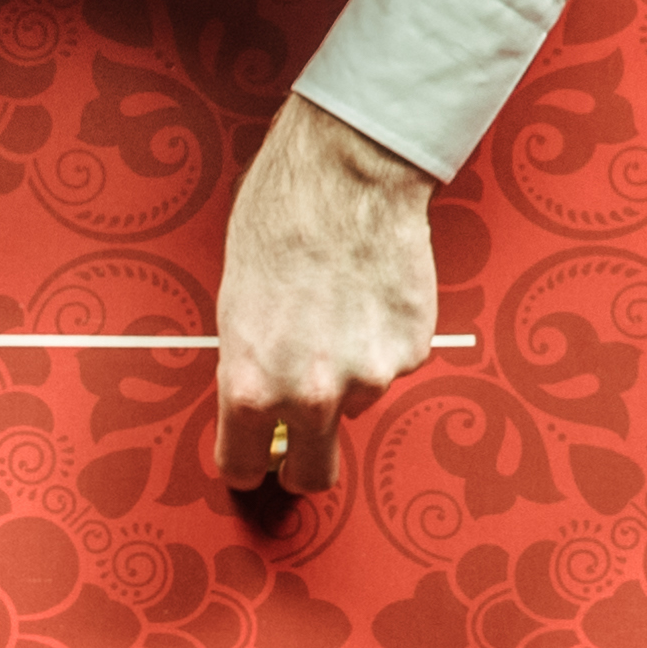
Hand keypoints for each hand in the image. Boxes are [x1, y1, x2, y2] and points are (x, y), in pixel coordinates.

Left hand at [213, 97, 442, 499]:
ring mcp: (367, 377)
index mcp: (250, 384)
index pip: (242, 464)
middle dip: (302, 463)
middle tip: (302, 441)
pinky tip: (368, 293)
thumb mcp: (236, 304)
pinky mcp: (410, 352)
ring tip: (337, 308)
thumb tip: (260, 402)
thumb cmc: (280, 220)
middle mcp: (309, 394)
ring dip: (347, 374)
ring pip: (356, 402)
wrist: (346, 174)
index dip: (247, 461)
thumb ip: (251, 366)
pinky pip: (392, 363)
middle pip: (312, 473)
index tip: (255, 457)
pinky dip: (381, 340)